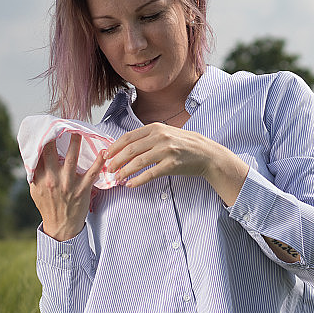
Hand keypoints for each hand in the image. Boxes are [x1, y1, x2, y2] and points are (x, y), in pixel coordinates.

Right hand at [29, 133, 105, 240]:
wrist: (61, 226)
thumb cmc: (48, 205)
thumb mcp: (36, 190)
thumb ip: (36, 173)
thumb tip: (34, 154)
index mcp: (40, 178)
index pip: (39, 154)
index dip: (42, 139)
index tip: (46, 126)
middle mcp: (53, 179)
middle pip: (52, 152)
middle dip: (55, 136)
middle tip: (60, 122)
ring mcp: (68, 184)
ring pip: (72, 158)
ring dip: (76, 143)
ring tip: (79, 130)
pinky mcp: (83, 189)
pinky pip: (92, 173)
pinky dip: (98, 162)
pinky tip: (103, 151)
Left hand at [104, 123, 247, 204]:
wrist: (207, 154)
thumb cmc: (185, 144)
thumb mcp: (166, 133)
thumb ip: (148, 137)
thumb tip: (126, 147)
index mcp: (155, 128)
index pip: (128, 137)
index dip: (114, 147)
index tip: (106, 156)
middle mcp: (160, 137)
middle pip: (130, 150)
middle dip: (116, 161)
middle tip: (108, 169)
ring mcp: (166, 151)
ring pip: (138, 162)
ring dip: (124, 172)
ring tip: (116, 178)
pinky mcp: (172, 165)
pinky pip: (150, 174)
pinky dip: (138, 180)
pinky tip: (130, 184)